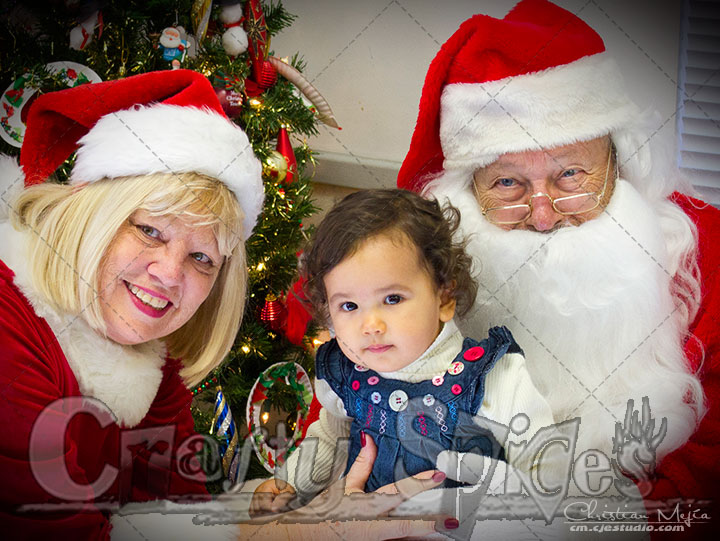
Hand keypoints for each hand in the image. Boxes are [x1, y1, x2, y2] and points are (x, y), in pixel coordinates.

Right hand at [239, 433, 458, 539]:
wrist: (300, 535)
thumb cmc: (323, 511)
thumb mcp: (343, 486)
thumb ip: (362, 465)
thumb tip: (370, 439)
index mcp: (366, 504)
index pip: (398, 490)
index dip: (419, 482)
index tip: (438, 474)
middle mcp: (371, 525)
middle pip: (406, 525)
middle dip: (430, 525)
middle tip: (453, 522)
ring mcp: (372, 539)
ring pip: (402, 539)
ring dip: (422, 537)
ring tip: (446, 534)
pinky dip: (408, 540)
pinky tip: (426, 538)